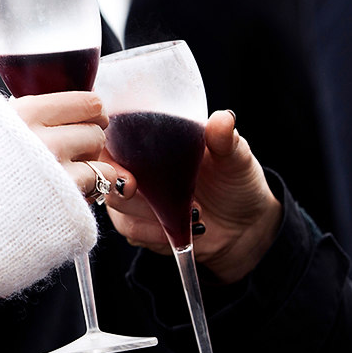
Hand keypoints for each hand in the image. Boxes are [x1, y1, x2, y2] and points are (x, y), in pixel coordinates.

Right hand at [12, 91, 118, 203]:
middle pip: (96, 131)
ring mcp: (57, 173)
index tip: (90, 123)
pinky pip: (100, 188)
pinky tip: (65, 200)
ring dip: (90, 172)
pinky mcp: (69, 204)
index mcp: (24, 114)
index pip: (88, 102)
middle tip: (70, 159)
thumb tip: (61, 107)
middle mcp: (43, 140)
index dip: (94, 114)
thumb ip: (23, 118)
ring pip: (102, 162)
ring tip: (65, 182)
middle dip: (89, 145)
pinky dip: (90, 194)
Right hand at [104, 110, 282, 284]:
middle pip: (106, 175)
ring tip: (192, 211)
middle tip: (155, 198)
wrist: (245, 226)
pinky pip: (131, 231)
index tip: (127, 175)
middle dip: (126, 190)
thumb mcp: (235, 157)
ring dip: (150, 214)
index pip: (112, 139)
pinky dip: (156, 233)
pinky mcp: (139, 226)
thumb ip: (224, 139)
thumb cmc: (237, 181)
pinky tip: (183, 229)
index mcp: (153, 140)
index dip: (109, 155)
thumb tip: (223, 119)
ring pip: (117, 207)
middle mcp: (137, 166)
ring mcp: (135, 199)